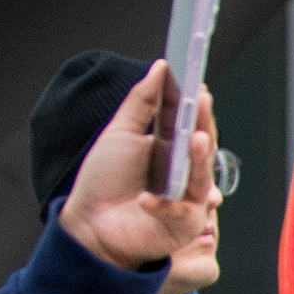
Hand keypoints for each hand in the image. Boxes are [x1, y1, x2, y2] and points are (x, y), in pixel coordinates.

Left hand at [54, 62, 214, 273]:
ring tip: (194, 139)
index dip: (194, 103)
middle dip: (203, 123)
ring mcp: (188, 198)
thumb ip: (141, 101)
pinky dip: (163, 204)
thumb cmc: (104, 183)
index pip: (189, 122)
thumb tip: (160, 68)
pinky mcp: (185, 225)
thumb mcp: (120, 132)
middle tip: (202, 101)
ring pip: (201, 177)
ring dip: (198, 159)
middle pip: (202, 146)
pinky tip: (145, 199)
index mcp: (171, 148)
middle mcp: (184, 172)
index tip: (196, 82)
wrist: (91, 224)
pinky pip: (182, 211)